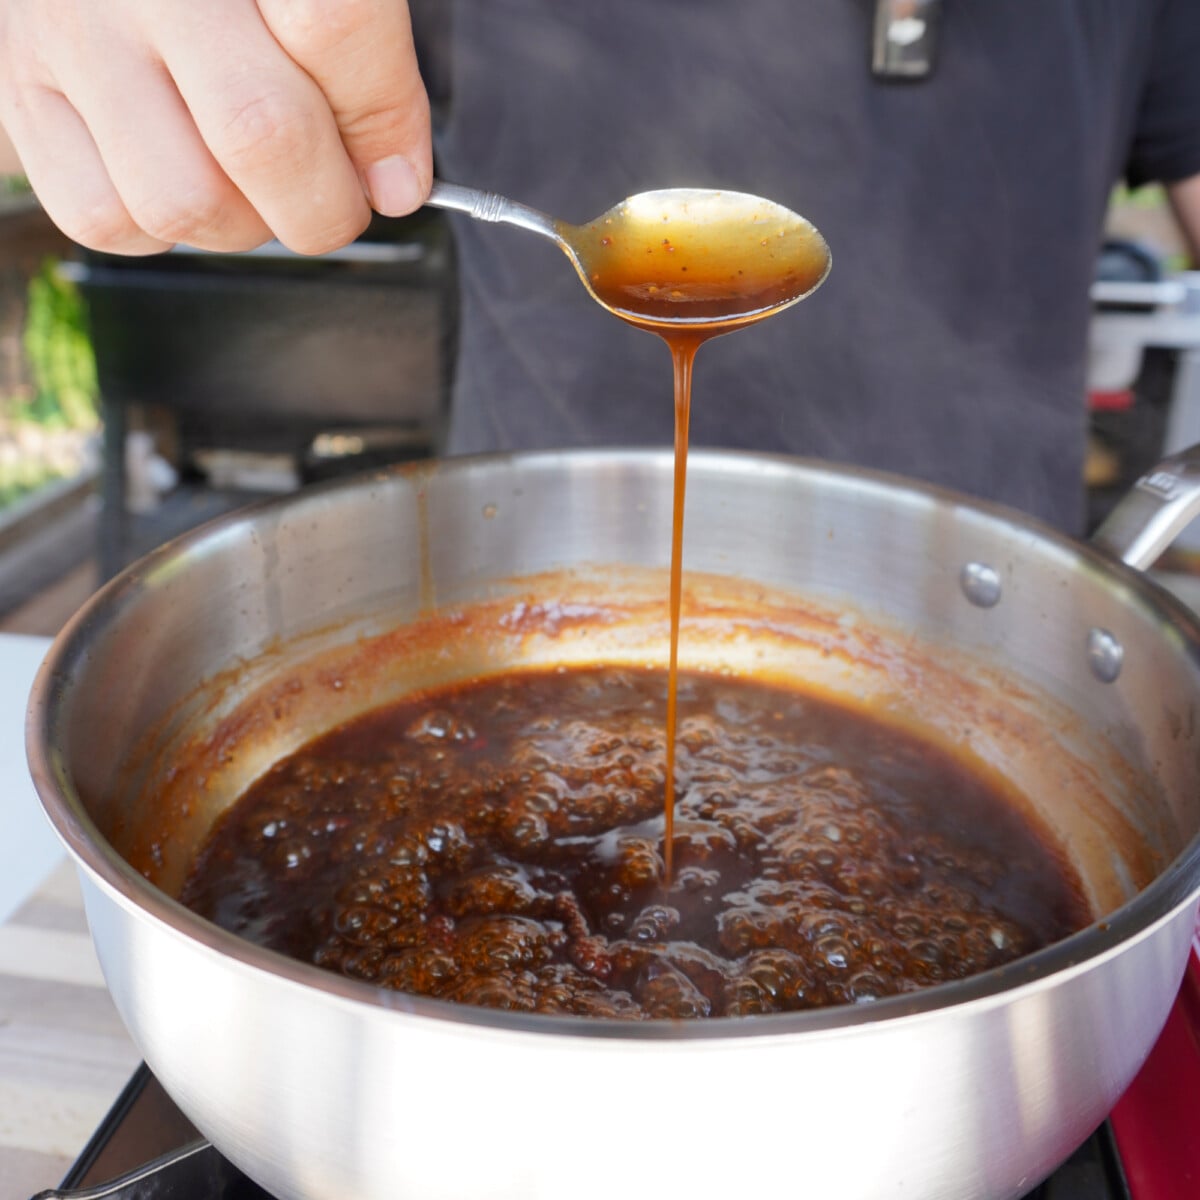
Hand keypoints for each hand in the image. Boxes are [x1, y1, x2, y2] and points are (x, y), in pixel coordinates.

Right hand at [0, 0, 431, 255]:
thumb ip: (363, 59)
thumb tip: (396, 184)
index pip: (334, 25)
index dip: (385, 120)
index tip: (398, 172)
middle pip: (263, 133)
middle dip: (326, 204)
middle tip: (335, 196)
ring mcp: (72, 35)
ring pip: (185, 198)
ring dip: (245, 225)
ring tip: (251, 184)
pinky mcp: (22, 95)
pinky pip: (106, 219)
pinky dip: (164, 230)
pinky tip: (184, 177)